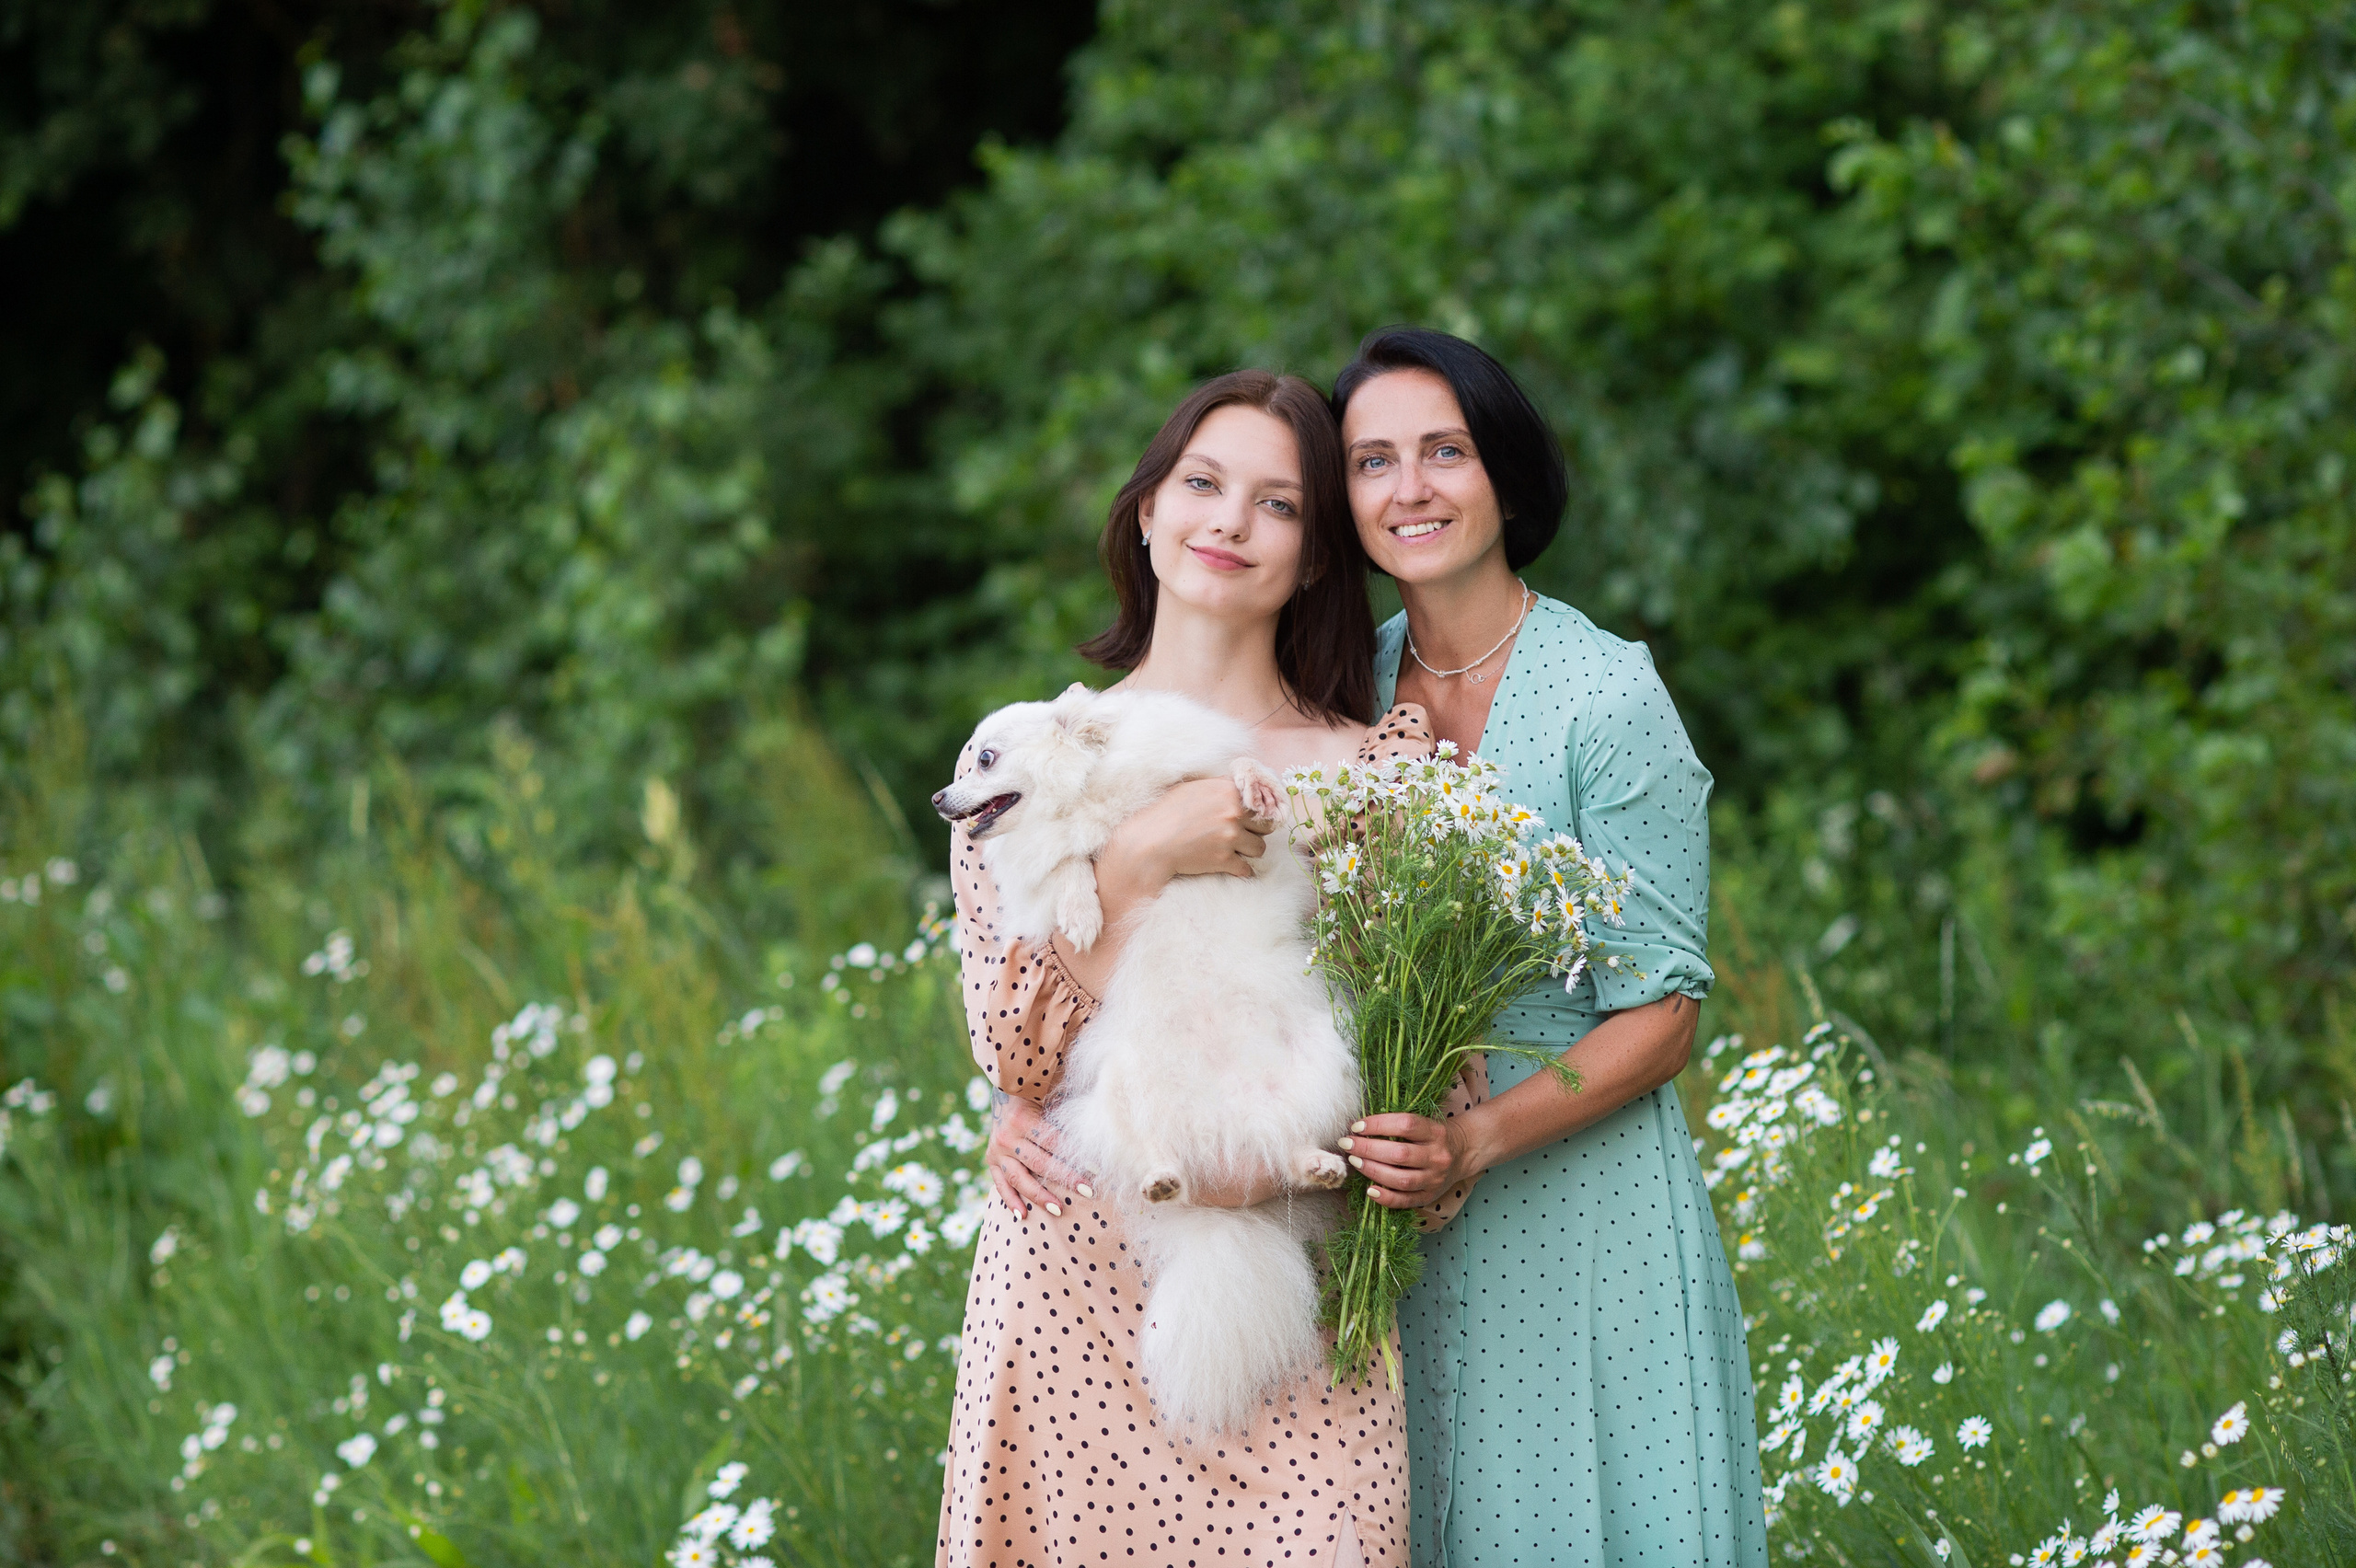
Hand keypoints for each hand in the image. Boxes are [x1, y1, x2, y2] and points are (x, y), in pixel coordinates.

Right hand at [987, 1098, 1093, 1219]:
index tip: (1096, 1169)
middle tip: (1088, 1191)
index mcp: (1022, 1118)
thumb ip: (1066, 1111)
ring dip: (1040, 1196)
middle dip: (1065, 1178)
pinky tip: (1023, 1215)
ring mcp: (996, 1151)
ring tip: (1059, 1209)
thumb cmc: (1036, 1093)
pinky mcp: (991, 1161)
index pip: (1054, 1142)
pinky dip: (1010, 1200)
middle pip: (1040, 1163)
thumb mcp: (1050, 1095)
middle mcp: (1007, 1137)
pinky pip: (1000, 1184)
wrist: (1003, 1090)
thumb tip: (1098, 1122)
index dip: (1075, 1156)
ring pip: (1019, 1178)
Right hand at [1105, 776, 1277, 889]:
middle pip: (1265, 825)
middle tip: (1246, 835)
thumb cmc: (1167, 813)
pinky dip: (1240, 869)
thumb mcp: (1193, 789)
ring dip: (1250, 851)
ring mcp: (1230, 836)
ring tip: (1236, 850)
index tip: (1256, 819)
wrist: (1150, 841)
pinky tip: (1232, 866)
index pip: (1262, 801)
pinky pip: (1246, 868)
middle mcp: (1233, 812)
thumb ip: (1220, 787)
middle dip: (1258, 832)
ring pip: (1259, 848)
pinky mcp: (1224, 859)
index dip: (1260, 811)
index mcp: (1227, 790)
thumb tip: (1238, 788)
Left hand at [1339, 1112, 1481, 1208]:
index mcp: (1436, 1132)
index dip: (1378, 1124)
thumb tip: (1359, 1127)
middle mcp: (1438, 1156)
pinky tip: (1369, 1190)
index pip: (1406, 1125)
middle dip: (1368, 1149)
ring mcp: (1435, 1179)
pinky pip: (1406, 1201)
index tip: (1357, 1126)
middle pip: (1400, 1154)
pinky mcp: (1430, 1196)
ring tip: (1355, 1162)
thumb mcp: (1424, 1123)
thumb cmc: (1433, 1135)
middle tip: (1348, 1144)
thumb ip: (1398, 1125)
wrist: (1463, 1152)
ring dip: (1373, 1170)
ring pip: (1401, 1179)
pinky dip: (1386, 1198)